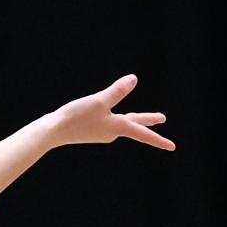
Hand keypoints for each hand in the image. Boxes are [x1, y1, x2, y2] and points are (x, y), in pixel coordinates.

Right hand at [47, 74, 174, 150]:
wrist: (53, 131)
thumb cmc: (76, 117)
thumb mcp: (99, 100)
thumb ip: (117, 91)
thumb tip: (134, 79)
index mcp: (117, 127)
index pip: (143, 132)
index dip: (159, 139)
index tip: (173, 147)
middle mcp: (112, 132)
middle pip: (135, 123)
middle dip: (148, 120)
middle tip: (162, 119)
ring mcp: (102, 131)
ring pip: (123, 122)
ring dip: (134, 118)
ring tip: (143, 117)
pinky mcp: (92, 129)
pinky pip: (111, 121)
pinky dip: (118, 116)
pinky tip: (113, 114)